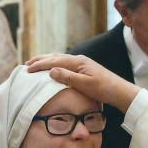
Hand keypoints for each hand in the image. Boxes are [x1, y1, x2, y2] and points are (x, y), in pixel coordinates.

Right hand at [25, 54, 139, 111]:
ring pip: (60, 59)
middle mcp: (78, 59)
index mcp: (77, 62)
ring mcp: (82, 63)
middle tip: (26, 64)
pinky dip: (55, 64)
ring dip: (47, 61)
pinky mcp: (84, 69)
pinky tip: (53, 69)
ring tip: (36, 64)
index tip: (27, 69)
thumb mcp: (85, 84)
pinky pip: (65, 64)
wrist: (120, 91)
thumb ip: (68, 77)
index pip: (54, 61)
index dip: (40, 65)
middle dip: (40, 60)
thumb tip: (51, 70)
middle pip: (55, 57)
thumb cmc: (104, 89)